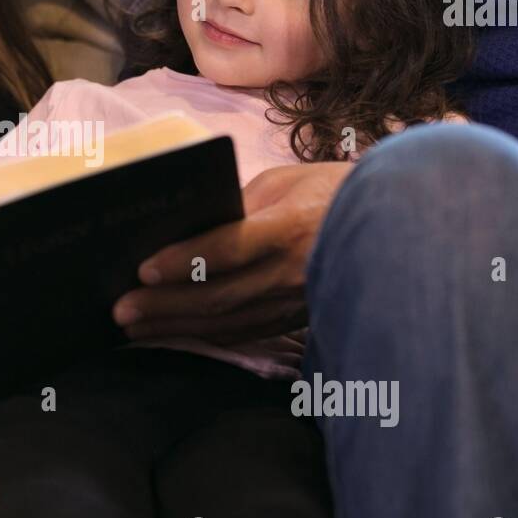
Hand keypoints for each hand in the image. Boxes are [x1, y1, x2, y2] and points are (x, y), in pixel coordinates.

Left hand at [111, 162, 351, 343]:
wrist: (397, 227)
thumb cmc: (331, 191)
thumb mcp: (285, 181)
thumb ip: (238, 205)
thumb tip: (189, 227)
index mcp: (291, 225)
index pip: (230, 247)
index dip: (185, 261)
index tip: (143, 268)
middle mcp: (294, 270)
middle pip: (219, 295)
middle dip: (165, 306)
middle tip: (120, 310)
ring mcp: (296, 301)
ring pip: (228, 322)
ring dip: (175, 327)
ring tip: (133, 328)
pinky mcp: (295, 319)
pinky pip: (244, 332)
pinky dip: (203, 336)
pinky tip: (171, 335)